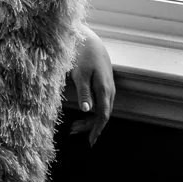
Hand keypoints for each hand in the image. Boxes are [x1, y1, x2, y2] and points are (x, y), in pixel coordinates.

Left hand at [66, 25, 114, 144]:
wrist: (88, 39)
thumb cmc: (83, 56)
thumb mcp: (80, 74)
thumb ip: (84, 92)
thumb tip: (88, 111)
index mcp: (105, 89)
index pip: (103, 115)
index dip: (97, 129)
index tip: (90, 142)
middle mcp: (109, 90)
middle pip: (102, 115)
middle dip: (89, 126)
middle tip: (73, 132)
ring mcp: (107, 87)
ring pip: (101, 109)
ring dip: (89, 120)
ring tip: (74, 127)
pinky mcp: (102, 84)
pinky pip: (100, 102)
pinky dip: (91, 111)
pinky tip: (82, 114)